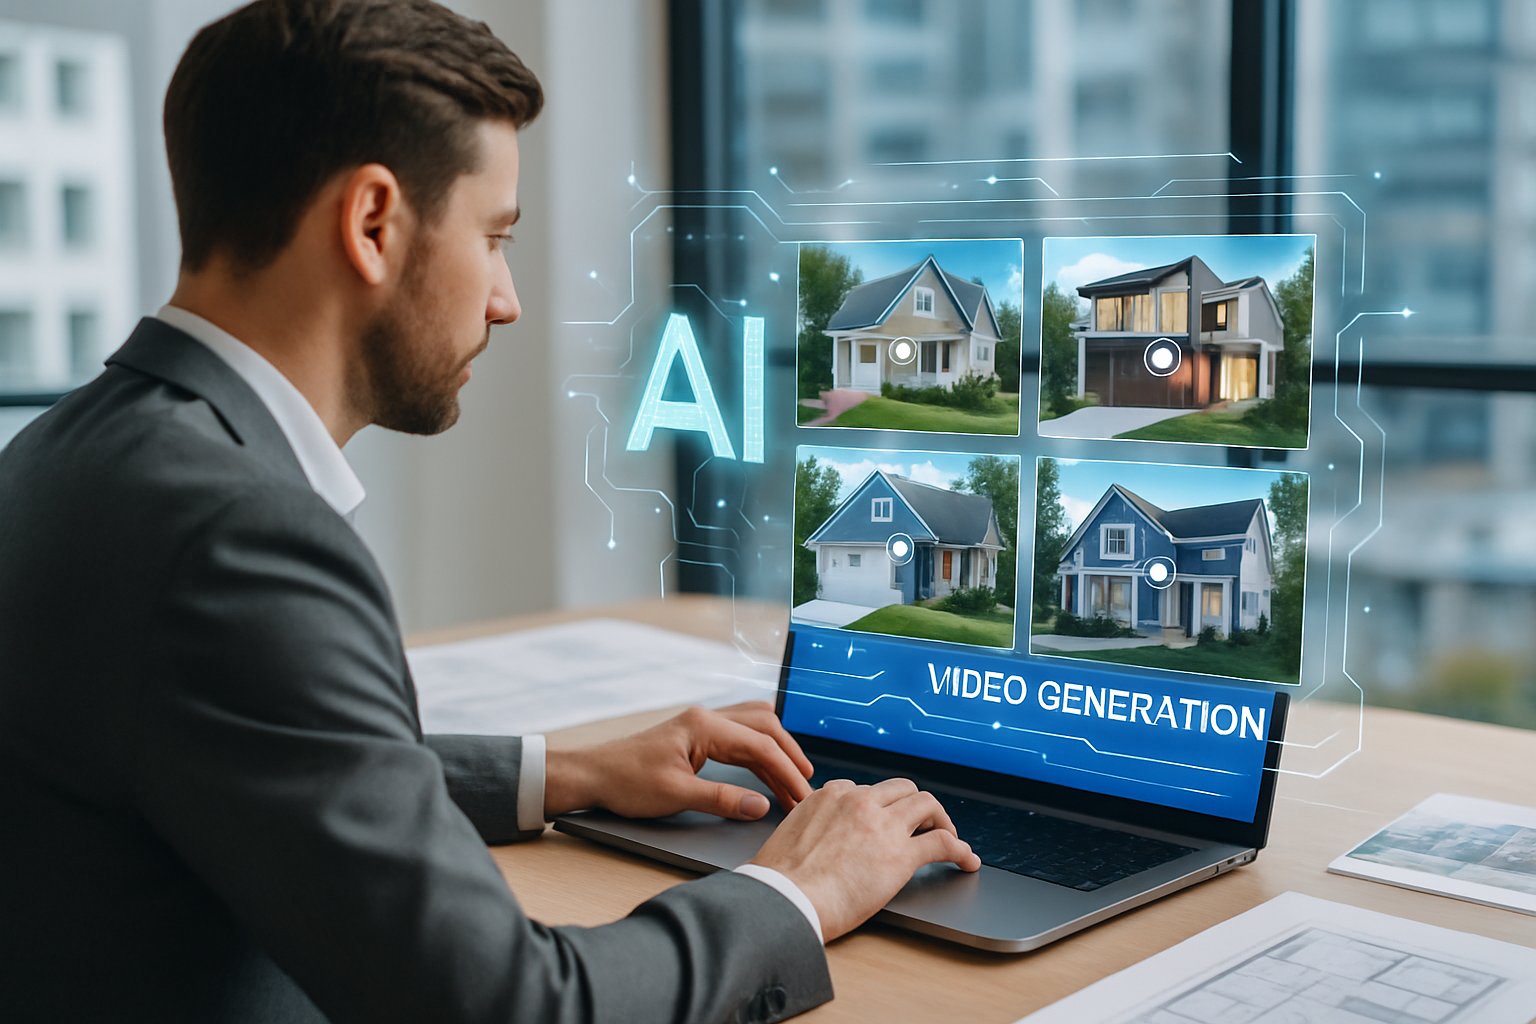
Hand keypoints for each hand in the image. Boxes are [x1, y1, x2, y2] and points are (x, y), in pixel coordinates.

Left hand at [544, 701, 812, 820]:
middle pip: (766, 726)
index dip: (786, 773)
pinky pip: (740, 734)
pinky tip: (767, 770)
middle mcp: (707, 717)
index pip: (761, 745)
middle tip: (806, 787)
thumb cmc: (627, 782)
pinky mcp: (697, 734)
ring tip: (794, 779)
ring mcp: (702, 723)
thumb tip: (762, 807)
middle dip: (790, 756)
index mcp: (704, 726)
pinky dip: (759, 751)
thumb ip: (722, 799)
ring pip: (755, 725)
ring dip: (777, 750)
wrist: (592, 774)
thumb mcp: (676, 795)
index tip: (802, 797)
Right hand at [749, 777, 980, 941]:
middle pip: (901, 789)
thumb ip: (809, 829)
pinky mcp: (902, 855)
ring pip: (927, 804)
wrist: (784, 900)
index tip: (883, 820)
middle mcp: (858, 801)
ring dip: (941, 819)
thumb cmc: (778, 882)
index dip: (879, 806)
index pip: (865, 790)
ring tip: (948, 836)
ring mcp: (883, 825)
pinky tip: (966, 861)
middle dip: (914, 805)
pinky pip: (942, 843)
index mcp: (828, 796)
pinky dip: (960, 850)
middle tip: (922, 824)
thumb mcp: (788, 837)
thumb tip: (810, 846)